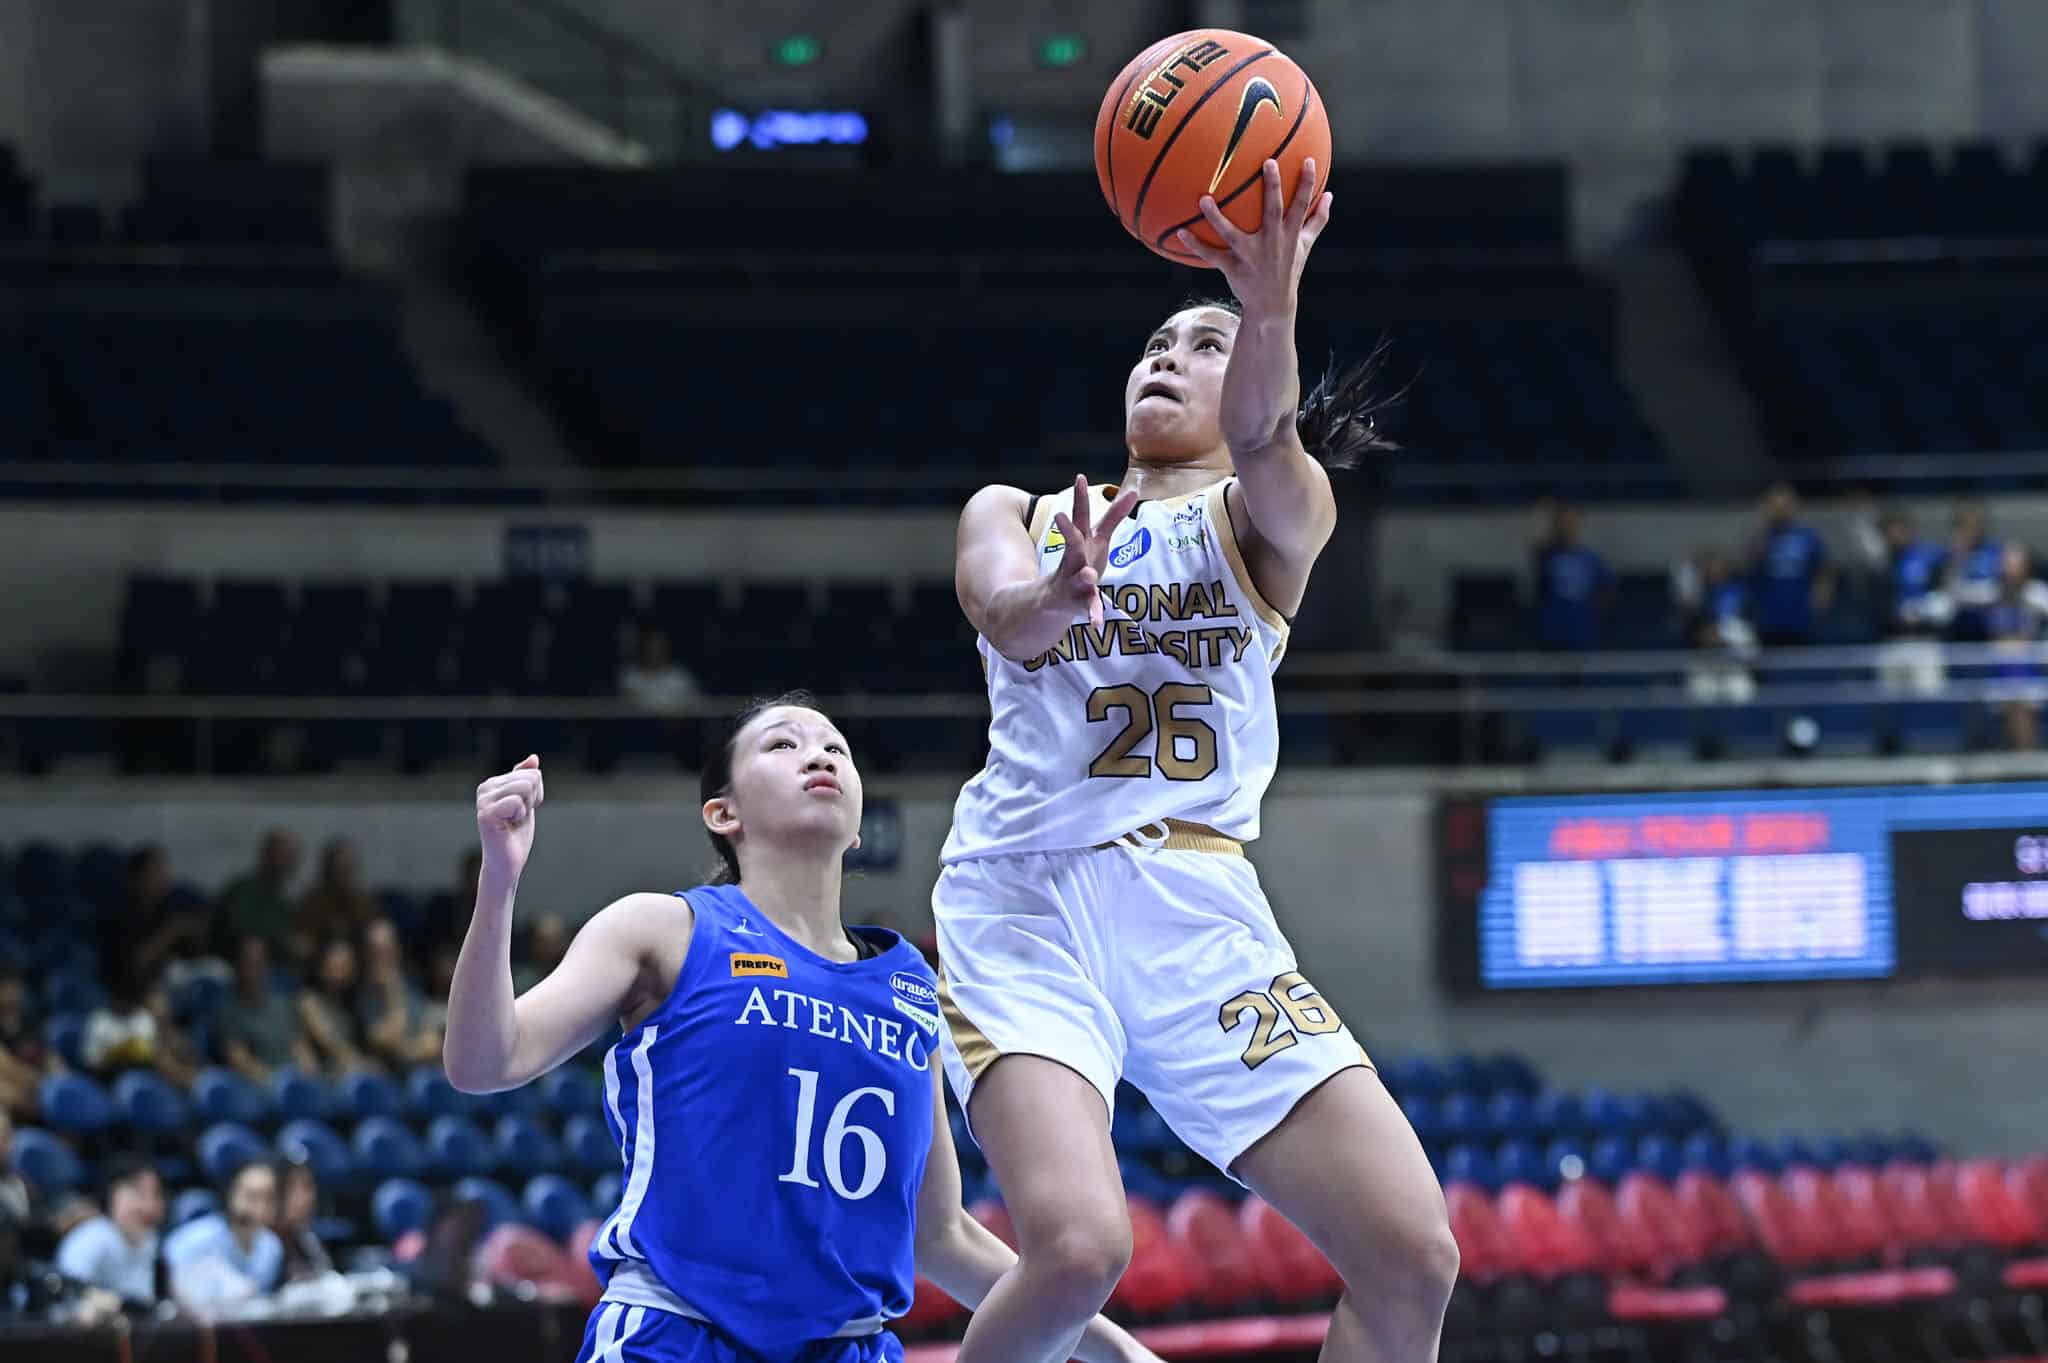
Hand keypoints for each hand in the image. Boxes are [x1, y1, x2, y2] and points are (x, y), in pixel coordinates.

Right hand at [476, 754, 542, 876]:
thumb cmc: (516, 834)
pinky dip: (520, 816)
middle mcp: (485, 787)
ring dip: (526, 809)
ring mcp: (483, 800)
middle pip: (531, 778)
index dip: (536, 795)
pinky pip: (516, 801)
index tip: (522, 811)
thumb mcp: (527, 802)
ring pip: (525, 787)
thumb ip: (526, 779)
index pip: (533, 774)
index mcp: (494, 782)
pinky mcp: (485, 814)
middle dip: (532, 800)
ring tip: (512, 821)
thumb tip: (533, 757)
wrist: (508, 863)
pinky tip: (508, 826)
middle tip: (517, 818)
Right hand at [1044, 475, 1138, 628]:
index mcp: (1081, 541)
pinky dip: (1093, 614)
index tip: (1079, 477)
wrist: (1050, 598)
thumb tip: (1133, 491)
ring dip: (1082, 575)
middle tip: (1060, 515)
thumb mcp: (1097, 539)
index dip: (1080, 497)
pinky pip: (1086, 608)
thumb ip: (1114, 517)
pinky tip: (1097, 624)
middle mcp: (1073, 558)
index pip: (1080, 515)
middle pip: (1071, 542)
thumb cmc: (1081, 561)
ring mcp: (1071, 580)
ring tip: (1089, 574)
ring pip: (1077, 577)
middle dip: (1067, 530)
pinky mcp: (1074, 601)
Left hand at [1175, 157, 1331, 316]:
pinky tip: (1180, 232)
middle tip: (1268, 162)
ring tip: (1204, 199)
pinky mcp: (1233, 268)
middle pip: (1272, 211)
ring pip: (1232, 234)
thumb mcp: (1305, 246)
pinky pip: (1212, 255)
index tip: (1307, 160)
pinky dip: (1196, 245)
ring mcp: (1250, 256)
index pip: (1301, 205)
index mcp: (1289, 236)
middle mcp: (1271, 243)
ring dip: (1216, 217)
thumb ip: (1317, 220)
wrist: (1273, 305)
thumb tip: (1330, 195)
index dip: (1306, 184)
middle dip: (1272, 187)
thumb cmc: (1288, 269)